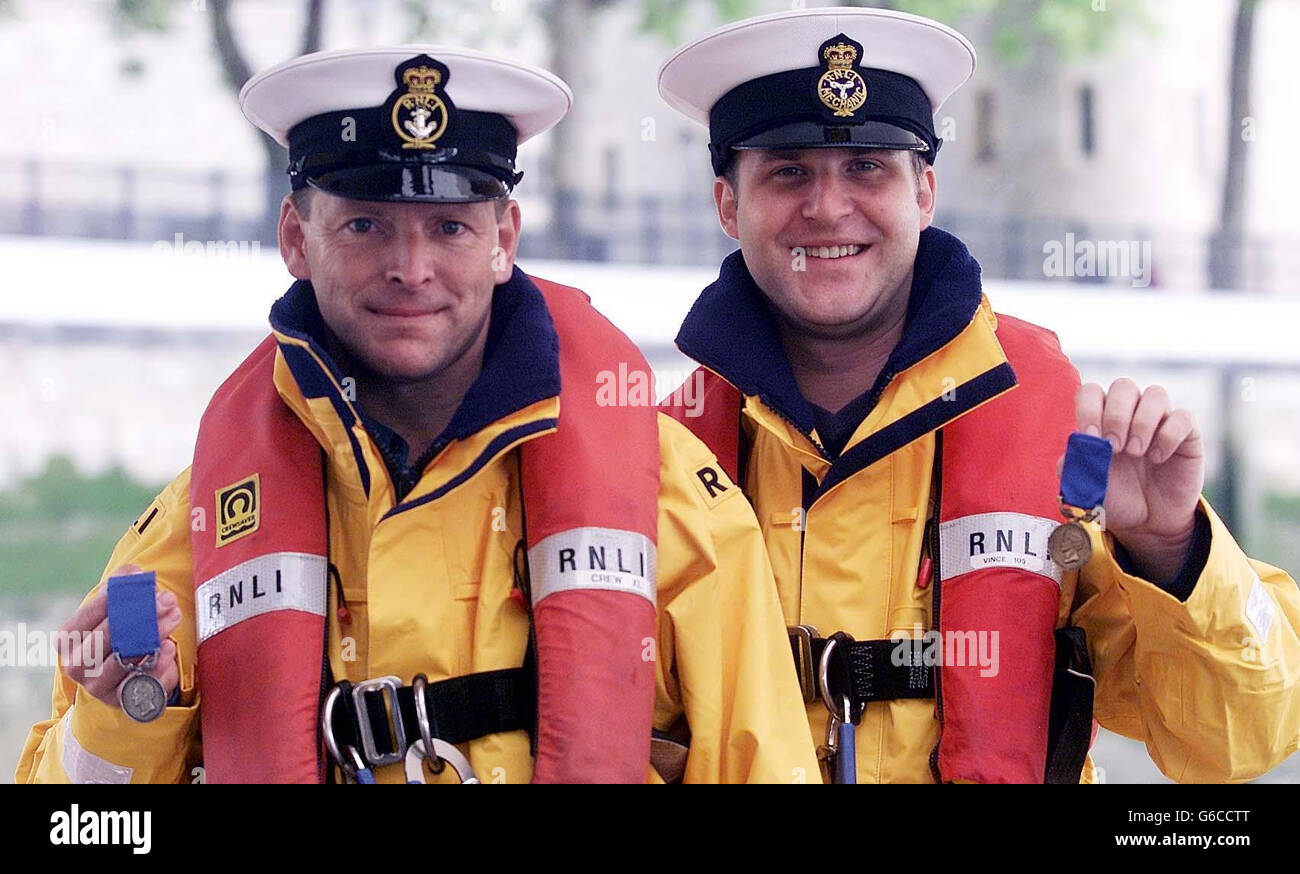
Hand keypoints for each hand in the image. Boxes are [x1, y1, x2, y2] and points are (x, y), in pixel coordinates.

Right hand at [60, 563, 182, 707]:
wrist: (122, 677)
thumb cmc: (118, 634)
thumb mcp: (114, 610)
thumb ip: (121, 585)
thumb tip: (134, 573)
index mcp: (68, 640)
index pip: (88, 614)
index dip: (116, 596)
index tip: (142, 582)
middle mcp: (77, 665)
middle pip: (109, 636)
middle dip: (141, 614)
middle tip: (167, 599)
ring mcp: (98, 686)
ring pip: (126, 658)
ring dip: (154, 634)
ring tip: (174, 616)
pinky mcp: (121, 700)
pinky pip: (142, 681)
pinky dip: (157, 663)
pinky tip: (168, 647)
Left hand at [1061, 380, 1204, 584]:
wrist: (1147, 521)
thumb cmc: (1114, 497)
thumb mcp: (1086, 485)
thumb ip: (1073, 464)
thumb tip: (1075, 445)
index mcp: (1101, 419)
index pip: (1091, 392)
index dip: (1088, 408)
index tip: (1091, 437)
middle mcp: (1131, 413)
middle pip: (1123, 386)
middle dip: (1116, 415)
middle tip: (1115, 447)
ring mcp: (1160, 421)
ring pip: (1155, 394)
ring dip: (1142, 422)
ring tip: (1136, 452)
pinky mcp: (1187, 434)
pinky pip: (1183, 417)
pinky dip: (1168, 436)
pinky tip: (1158, 458)